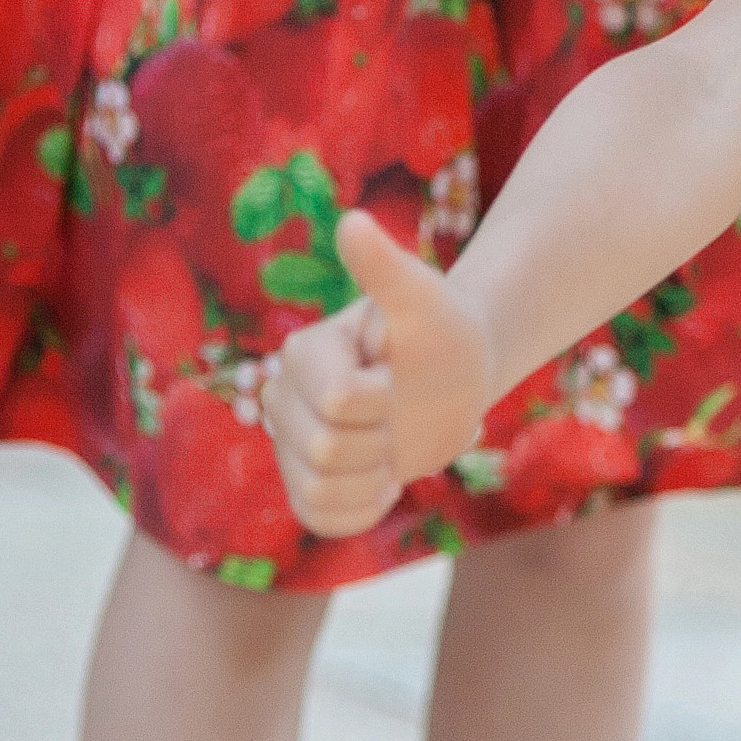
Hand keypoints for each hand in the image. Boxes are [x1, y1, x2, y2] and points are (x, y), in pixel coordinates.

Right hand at [263, 211, 488, 536]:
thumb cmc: (443, 331)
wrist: (457, 377)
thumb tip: (353, 221)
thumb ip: (385, 268)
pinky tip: (382, 480)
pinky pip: (319, 518)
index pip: (337, 404)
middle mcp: (283, 396)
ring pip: (318, 493)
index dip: (382, 402)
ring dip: (373, 479)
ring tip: (391, 445)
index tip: (396, 375)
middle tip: (400, 411)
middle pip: (324, 455)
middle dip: (381, 442)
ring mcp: (291, 442)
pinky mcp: (305, 482)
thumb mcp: (424, 299)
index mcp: (302, 352)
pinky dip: (361, 510)